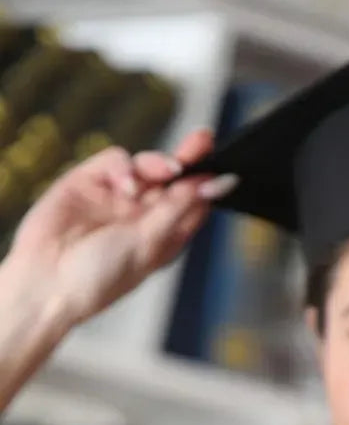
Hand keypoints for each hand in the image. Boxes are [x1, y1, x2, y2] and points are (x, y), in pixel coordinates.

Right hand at [6, 127, 225, 329]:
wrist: (48, 282)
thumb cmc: (99, 278)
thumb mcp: (149, 245)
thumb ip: (177, 211)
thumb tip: (209, 187)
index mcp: (162, 236)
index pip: (192, 204)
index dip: (208, 185)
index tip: (226, 171)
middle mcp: (141, 216)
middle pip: (173, 180)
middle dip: (190, 160)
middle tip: (205, 141)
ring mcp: (114, 198)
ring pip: (146, 167)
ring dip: (158, 163)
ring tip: (167, 170)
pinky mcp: (88, 181)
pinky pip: (114, 161)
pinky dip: (123, 166)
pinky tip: (124, 184)